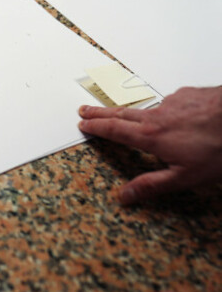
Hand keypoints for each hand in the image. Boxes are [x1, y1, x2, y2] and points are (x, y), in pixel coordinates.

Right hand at [78, 86, 221, 204]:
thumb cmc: (219, 147)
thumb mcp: (186, 177)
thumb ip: (153, 185)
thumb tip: (125, 196)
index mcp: (151, 136)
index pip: (114, 130)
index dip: (96, 127)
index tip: (83, 124)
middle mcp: (157, 116)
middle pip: (120, 113)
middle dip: (100, 113)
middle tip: (84, 110)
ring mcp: (172, 102)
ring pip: (145, 107)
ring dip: (129, 111)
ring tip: (124, 115)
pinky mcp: (188, 95)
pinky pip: (170, 102)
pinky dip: (163, 109)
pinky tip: (172, 115)